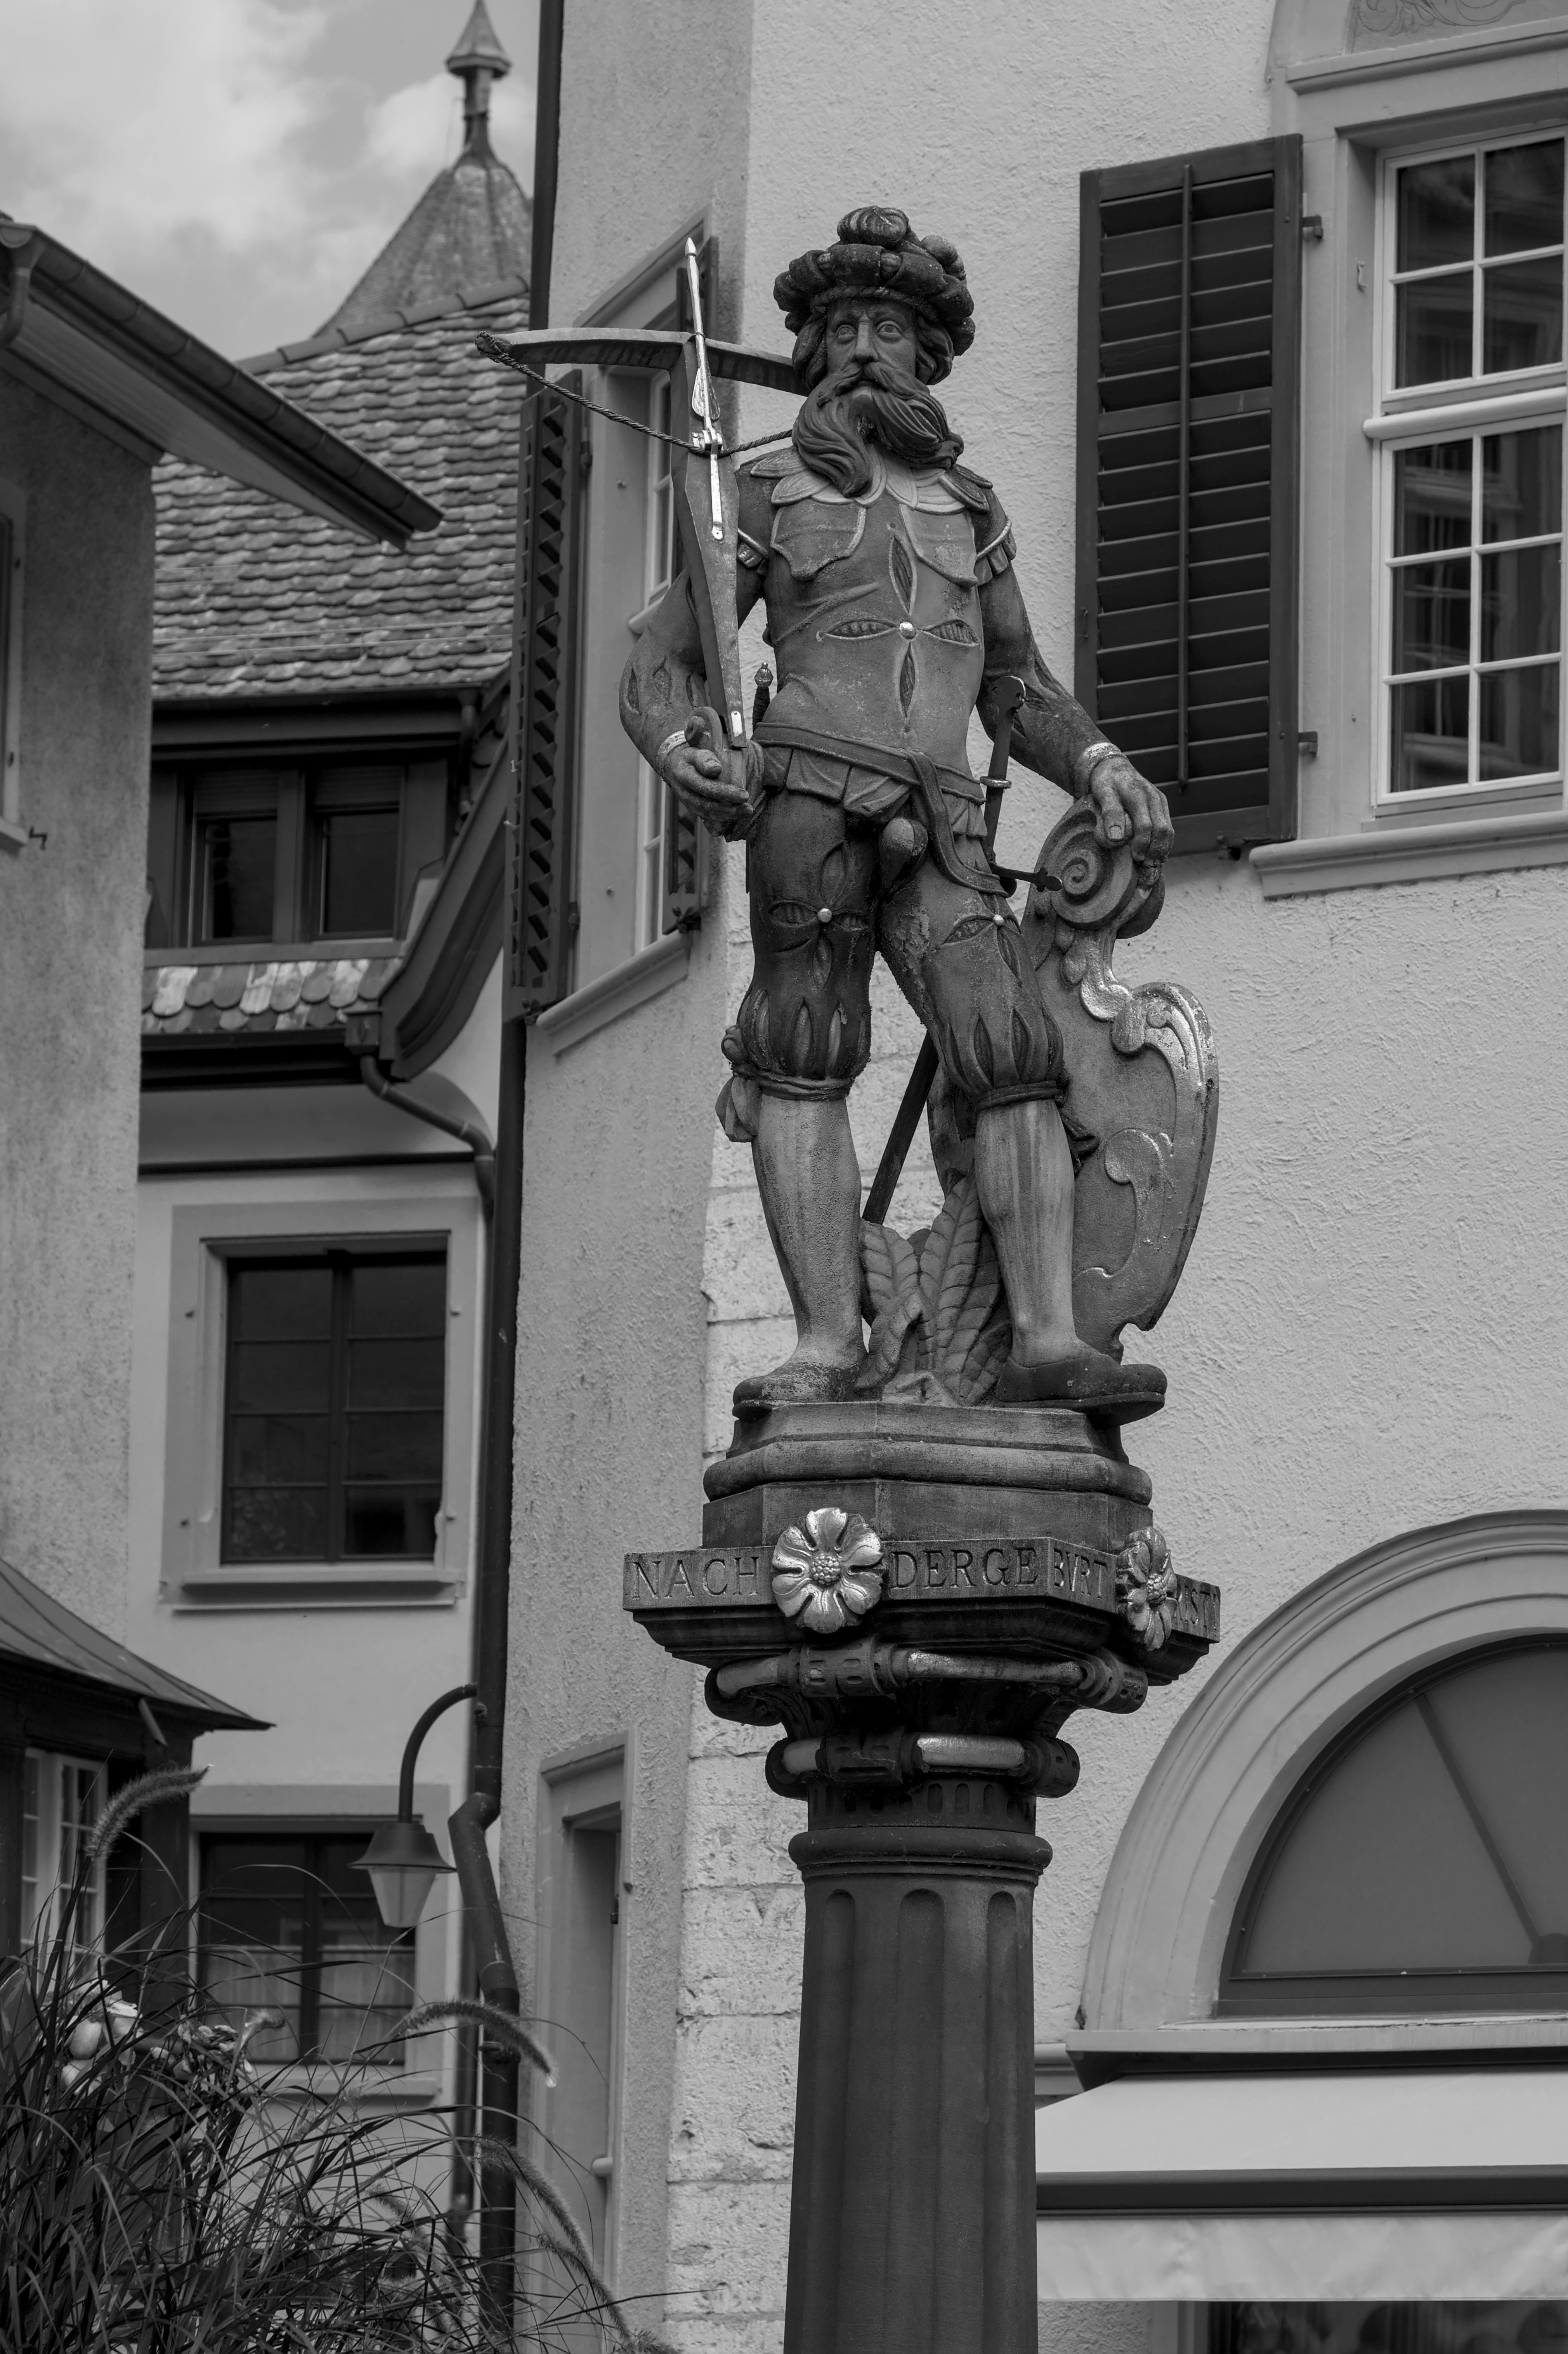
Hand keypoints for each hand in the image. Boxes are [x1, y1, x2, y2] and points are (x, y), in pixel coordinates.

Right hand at [661, 708, 760, 838]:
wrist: (674, 765)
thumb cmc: (689, 755)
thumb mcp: (694, 748)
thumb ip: (704, 758)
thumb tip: (716, 769)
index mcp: (684, 773)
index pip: (703, 785)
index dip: (723, 791)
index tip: (743, 793)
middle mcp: (684, 790)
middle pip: (706, 802)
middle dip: (729, 805)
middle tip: (748, 804)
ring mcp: (687, 801)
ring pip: (708, 812)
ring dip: (728, 814)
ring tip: (747, 811)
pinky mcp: (693, 808)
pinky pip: (708, 816)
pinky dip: (723, 817)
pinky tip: (738, 815)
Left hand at [1086, 753, 1172, 867]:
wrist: (1114, 767)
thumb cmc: (1105, 782)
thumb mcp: (1102, 793)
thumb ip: (1110, 813)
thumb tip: (1116, 839)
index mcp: (1139, 794)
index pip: (1146, 825)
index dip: (1142, 844)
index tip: (1136, 858)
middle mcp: (1154, 798)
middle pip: (1163, 830)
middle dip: (1156, 852)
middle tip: (1147, 870)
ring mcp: (1160, 802)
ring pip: (1168, 831)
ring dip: (1162, 851)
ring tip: (1152, 868)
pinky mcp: (1162, 806)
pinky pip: (1167, 828)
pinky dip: (1163, 844)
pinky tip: (1155, 857)